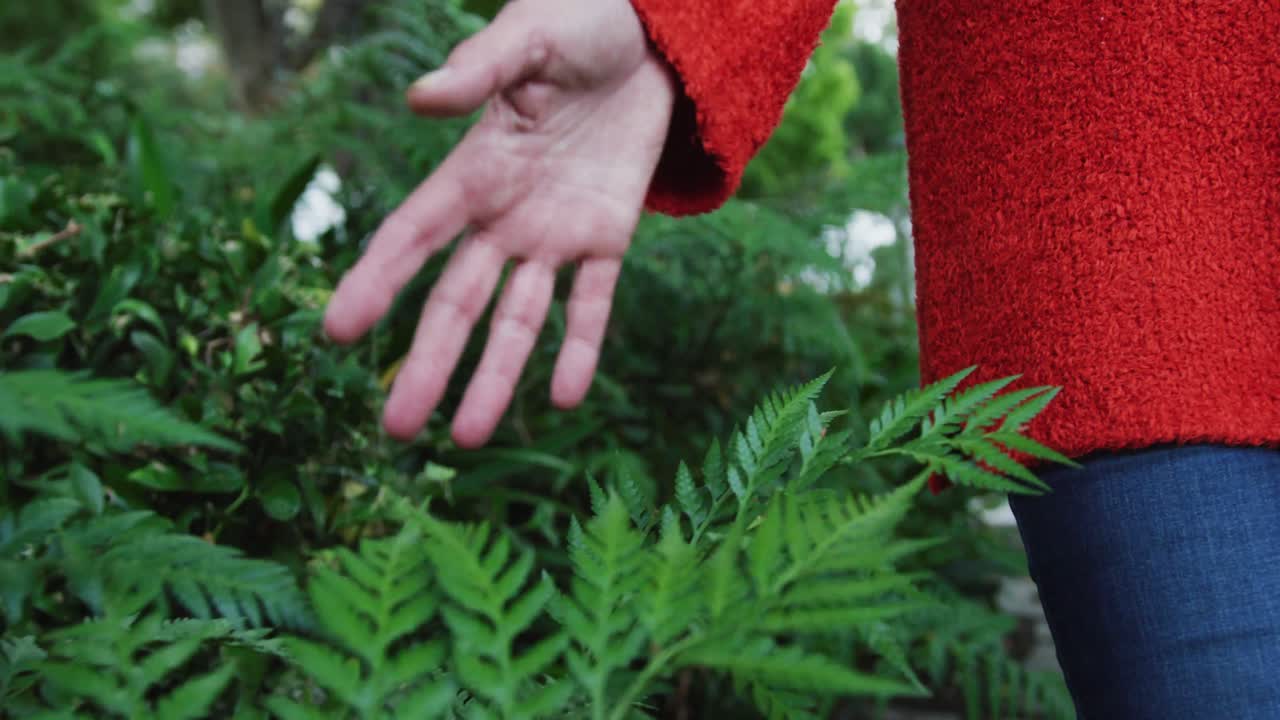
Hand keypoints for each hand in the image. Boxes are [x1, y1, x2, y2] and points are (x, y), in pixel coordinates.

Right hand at [323, 0, 675, 446]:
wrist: (652, 39)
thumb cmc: (578, 25)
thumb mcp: (529, 38)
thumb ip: (481, 72)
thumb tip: (422, 99)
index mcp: (473, 170)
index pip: (413, 237)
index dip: (375, 282)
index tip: (337, 334)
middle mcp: (505, 216)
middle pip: (458, 302)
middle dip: (428, 363)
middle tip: (395, 429)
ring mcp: (555, 234)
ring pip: (518, 319)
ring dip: (495, 378)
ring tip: (468, 438)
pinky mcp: (608, 238)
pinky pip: (593, 304)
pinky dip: (582, 348)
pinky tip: (565, 397)